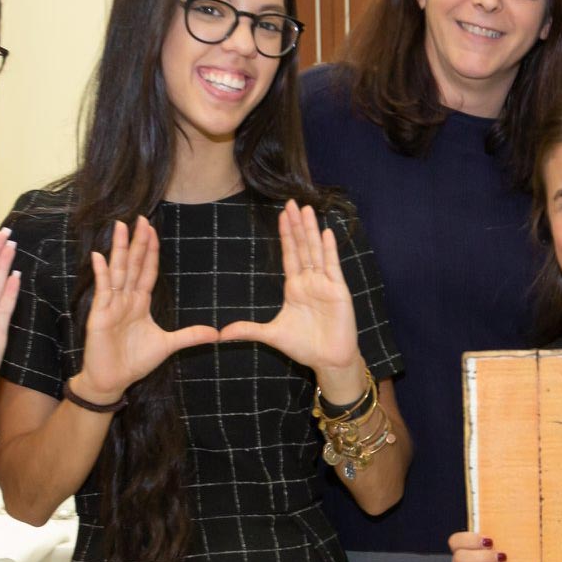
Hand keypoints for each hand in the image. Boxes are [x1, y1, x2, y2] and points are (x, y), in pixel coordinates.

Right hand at [77, 217, 219, 399]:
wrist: (113, 380)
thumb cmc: (135, 361)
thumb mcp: (168, 345)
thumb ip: (190, 336)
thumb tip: (216, 334)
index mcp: (139, 302)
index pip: (147, 271)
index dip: (151, 251)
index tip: (154, 231)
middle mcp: (125, 299)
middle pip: (133, 264)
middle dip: (138, 242)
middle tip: (141, 218)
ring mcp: (111, 304)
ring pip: (118, 270)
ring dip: (119, 249)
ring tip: (121, 227)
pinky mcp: (99, 314)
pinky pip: (102, 289)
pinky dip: (100, 273)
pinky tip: (99, 255)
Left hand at [220, 201, 362, 386]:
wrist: (329, 360)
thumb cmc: (304, 347)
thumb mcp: (272, 335)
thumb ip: (249, 330)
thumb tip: (222, 334)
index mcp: (295, 287)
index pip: (289, 255)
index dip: (285, 234)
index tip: (281, 215)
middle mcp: (310, 281)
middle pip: (302, 247)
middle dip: (297, 225)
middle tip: (291, 202)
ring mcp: (325, 284)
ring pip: (316, 251)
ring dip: (311, 230)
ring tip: (307, 210)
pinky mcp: (338, 291)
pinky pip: (333, 266)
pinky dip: (329, 249)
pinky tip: (327, 233)